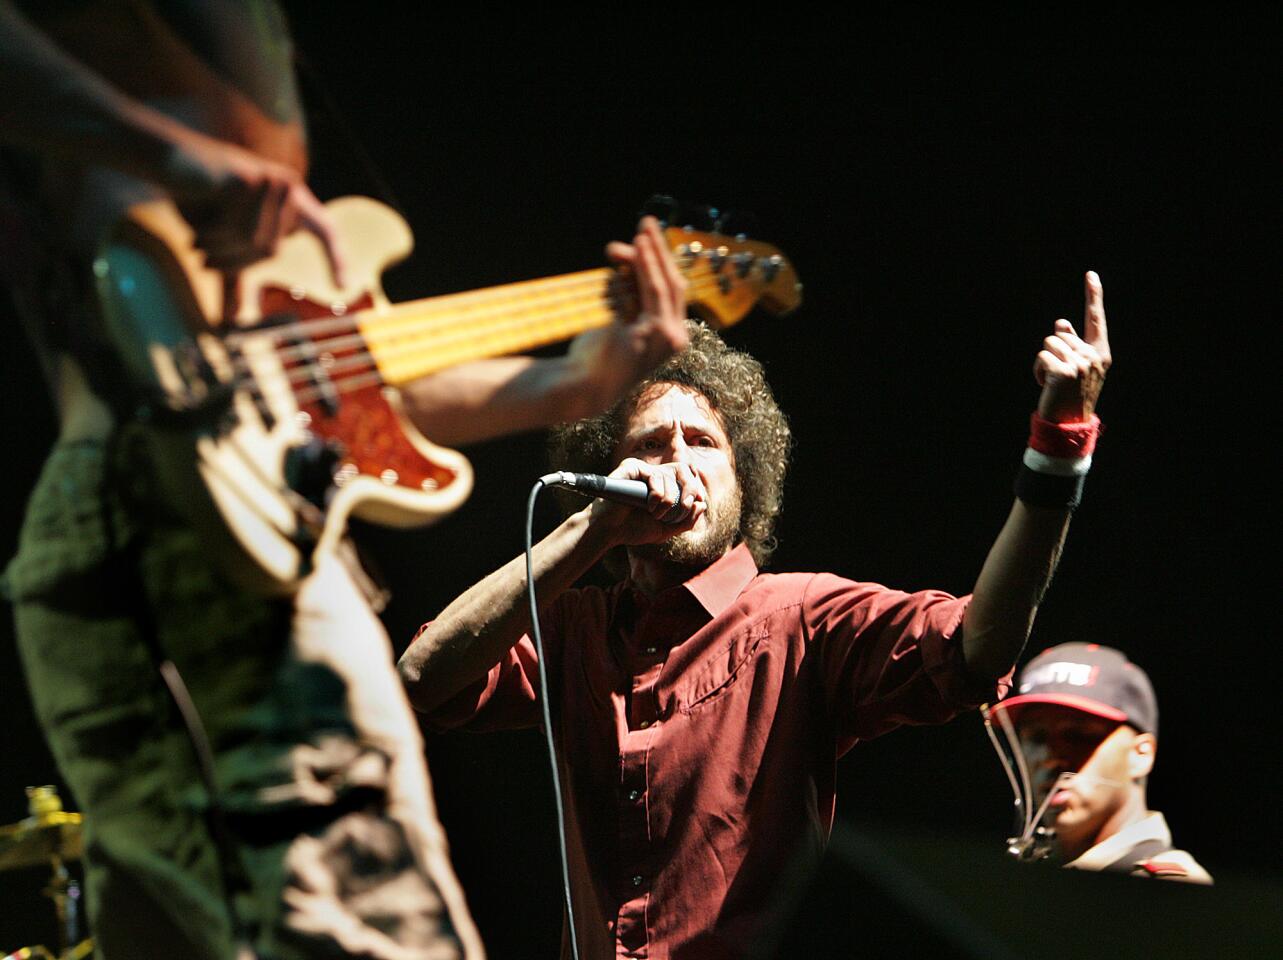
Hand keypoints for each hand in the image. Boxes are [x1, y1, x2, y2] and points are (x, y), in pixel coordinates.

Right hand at [160, 128, 344, 284]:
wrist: (165, 160)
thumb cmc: (196, 199)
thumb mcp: (221, 243)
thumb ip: (233, 275)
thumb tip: (231, 321)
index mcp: (291, 200)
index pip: (325, 231)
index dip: (336, 258)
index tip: (345, 288)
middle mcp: (288, 188)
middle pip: (272, 251)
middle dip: (233, 261)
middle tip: (202, 258)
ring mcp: (270, 182)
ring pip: (254, 243)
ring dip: (220, 249)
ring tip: (196, 240)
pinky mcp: (249, 181)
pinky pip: (235, 230)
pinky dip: (212, 235)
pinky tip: (197, 225)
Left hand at [563, 216, 688, 414]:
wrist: (584, 386)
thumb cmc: (599, 355)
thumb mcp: (618, 318)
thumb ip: (627, 289)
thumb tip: (620, 251)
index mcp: (674, 337)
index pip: (673, 291)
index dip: (663, 261)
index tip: (650, 236)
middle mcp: (675, 339)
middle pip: (672, 283)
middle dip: (660, 251)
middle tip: (647, 223)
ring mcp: (664, 338)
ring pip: (661, 286)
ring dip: (650, 256)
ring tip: (639, 234)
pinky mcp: (648, 335)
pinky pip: (645, 294)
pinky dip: (639, 271)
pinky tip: (630, 253)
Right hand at [589, 458, 706, 546]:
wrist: (610, 531)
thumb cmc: (634, 529)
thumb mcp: (667, 529)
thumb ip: (687, 520)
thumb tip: (702, 504)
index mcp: (664, 485)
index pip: (688, 477)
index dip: (695, 490)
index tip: (691, 507)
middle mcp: (654, 474)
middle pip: (684, 470)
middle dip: (690, 490)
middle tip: (683, 508)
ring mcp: (643, 469)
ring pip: (670, 476)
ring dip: (668, 501)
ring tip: (655, 513)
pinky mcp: (632, 467)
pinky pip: (654, 474)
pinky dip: (657, 493)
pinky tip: (649, 506)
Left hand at [1034, 271, 1110, 421]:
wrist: (1068, 423)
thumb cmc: (1070, 395)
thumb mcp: (1076, 368)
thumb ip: (1071, 345)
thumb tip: (1061, 322)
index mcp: (1100, 353)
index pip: (1095, 320)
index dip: (1093, 296)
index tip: (1090, 275)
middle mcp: (1093, 356)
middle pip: (1058, 334)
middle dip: (1052, 352)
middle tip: (1059, 376)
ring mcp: (1081, 364)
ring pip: (1048, 344)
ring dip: (1043, 361)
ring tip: (1053, 381)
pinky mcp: (1065, 372)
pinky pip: (1041, 357)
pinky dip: (1038, 371)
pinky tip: (1046, 385)